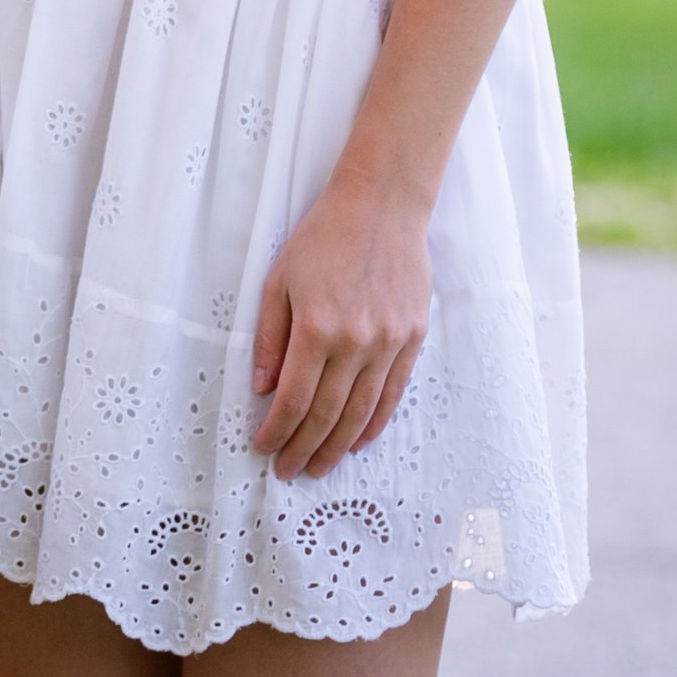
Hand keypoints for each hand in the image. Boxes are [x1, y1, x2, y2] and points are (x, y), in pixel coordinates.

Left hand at [249, 173, 430, 479]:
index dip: (277, 431)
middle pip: (327, 415)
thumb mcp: (280, 279)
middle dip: (304, 449)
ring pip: (362, 413)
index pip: (294, 399)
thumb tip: (264, 388)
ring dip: (339, 446)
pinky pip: (393, 394)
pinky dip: (375, 423)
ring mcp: (389, 343)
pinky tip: (359, 440)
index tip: (263, 448)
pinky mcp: (413, 339)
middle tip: (289, 471)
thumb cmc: (324, 237)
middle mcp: (355, 342)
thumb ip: (271, 337)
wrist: (382, 206)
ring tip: (320, 465)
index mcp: (316, 328)